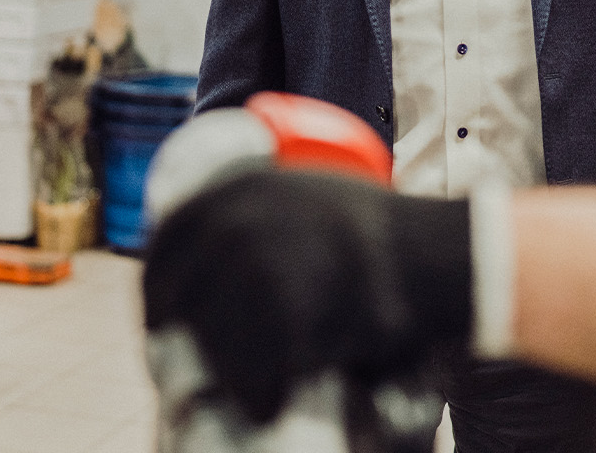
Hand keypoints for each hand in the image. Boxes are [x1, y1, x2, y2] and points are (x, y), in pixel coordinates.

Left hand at [144, 170, 473, 426]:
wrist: (438, 256)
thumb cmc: (380, 231)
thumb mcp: (310, 193)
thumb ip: (262, 210)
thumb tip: (210, 253)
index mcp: (238, 192)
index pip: (167, 246)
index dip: (157, 288)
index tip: (162, 316)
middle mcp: (239, 227)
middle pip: (182, 303)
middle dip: (186, 338)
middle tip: (200, 363)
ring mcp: (262, 274)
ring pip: (212, 348)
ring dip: (224, 374)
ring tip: (246, 383)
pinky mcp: (292, 324)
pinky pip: (253, 382)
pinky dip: (258, 401)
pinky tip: (268, 404)